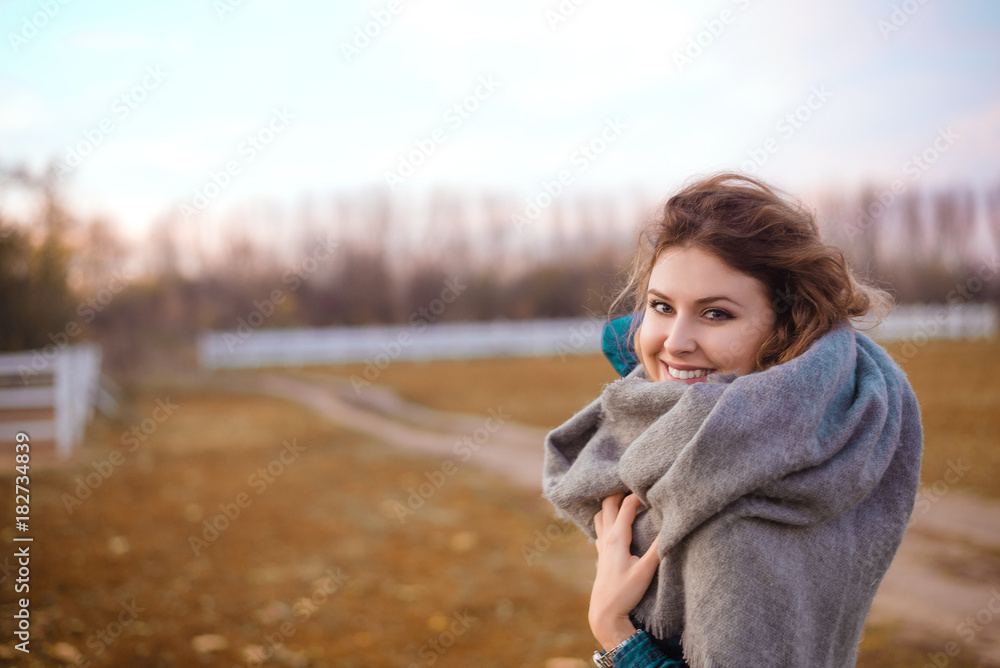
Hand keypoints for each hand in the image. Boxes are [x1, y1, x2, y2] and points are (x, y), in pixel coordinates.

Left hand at [588, 492, 660, 651]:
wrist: (605, 612)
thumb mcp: (646, 571)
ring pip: (599, 515)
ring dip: (609, 504)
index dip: (638, 495)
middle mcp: (605, 538)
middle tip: (633, 485)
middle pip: (607, 505)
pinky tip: (613, 522)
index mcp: (616, 538)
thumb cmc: (625, 592)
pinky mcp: (600, 554)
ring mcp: (601, 546)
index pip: (626, 507)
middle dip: (619, 492)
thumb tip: (670, 528)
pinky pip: (599, 528)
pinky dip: (605, 518)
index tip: (650, 488)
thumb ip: (658, 548)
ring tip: (622, 497)